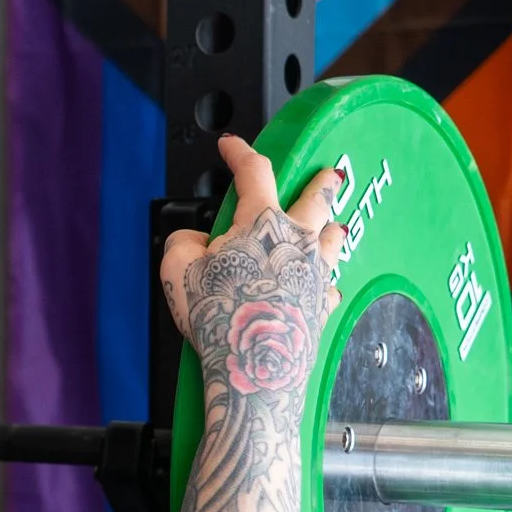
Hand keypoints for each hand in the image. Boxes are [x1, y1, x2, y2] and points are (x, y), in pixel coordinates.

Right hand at [158, 136, 344, 415]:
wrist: (253, 366)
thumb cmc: (217, 315)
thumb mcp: (176, 269)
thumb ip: (184, 243)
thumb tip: (197, 242)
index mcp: (261, 222)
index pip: (254, 171)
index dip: (240, 152)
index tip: (231, 145)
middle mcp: (297, 241)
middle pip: (317, 199)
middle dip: (322, 182)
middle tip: (330, 173)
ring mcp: (315, 274)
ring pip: (335, 241)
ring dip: (333, 230)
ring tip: (334, 227)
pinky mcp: (321, 307)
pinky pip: (329, 289)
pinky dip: (324, 285)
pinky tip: (323, 288)